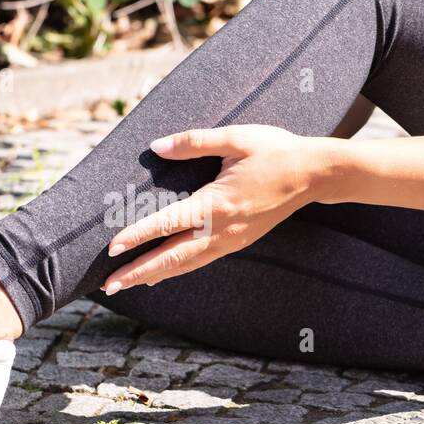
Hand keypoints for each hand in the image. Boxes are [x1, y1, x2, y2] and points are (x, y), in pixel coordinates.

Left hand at [104, 125, 322, 293]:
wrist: (314, 174)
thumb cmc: (275, 151)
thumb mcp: (235, 138)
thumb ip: (193, 142)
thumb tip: (156, 147)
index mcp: (217, 203)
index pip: (167, 222)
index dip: (137, 235)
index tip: (112, 247)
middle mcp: (222, 228)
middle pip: (172, 257)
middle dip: (138, 272)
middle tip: (109, 285)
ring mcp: (231, 239)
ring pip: (186, 264)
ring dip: (154, 275)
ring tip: (126, 284)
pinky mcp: (238, 241)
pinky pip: (201, 260)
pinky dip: (177, 270)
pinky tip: (161, 274)